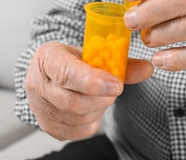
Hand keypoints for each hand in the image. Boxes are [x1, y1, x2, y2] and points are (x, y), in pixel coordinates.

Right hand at [25, 42, 152, 140]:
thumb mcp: (92, 53)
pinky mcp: (48, 126)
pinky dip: (92, 121)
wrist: (52, 73)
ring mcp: (40, 108)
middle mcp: (37, 83)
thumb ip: (119, 62)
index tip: (116, 85)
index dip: (93, 82)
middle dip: (102, 99)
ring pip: (77, 118)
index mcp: (47, 58)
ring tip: (101, 95)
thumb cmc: (74, 60)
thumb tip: (148, 68)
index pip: (67, 73)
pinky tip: (93, 107)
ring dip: (98, 108)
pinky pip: (77, 131)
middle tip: (115, 90)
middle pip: (73, 102)